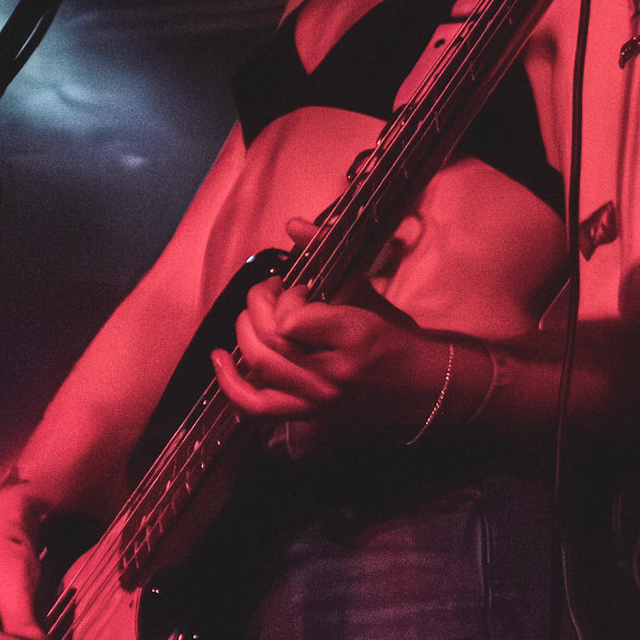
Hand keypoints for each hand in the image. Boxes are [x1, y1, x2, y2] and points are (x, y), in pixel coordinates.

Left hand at [209, 221, 445, 436]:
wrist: (419, 384)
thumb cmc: (395, 336)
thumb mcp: (365, 288)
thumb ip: (327, 253)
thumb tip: (293, 225)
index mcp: (354, 337)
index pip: (292, 320)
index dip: (286, 298)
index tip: (300, 288)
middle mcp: (333, 372)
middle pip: (270, 340)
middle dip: (257, 307)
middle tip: (268, 293)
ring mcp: (319, 398)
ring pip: (259, 366)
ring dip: (245, 333)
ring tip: (252, 317)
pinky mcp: (308, 414)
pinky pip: (257, 406)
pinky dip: (231, 384)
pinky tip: (221, 361)